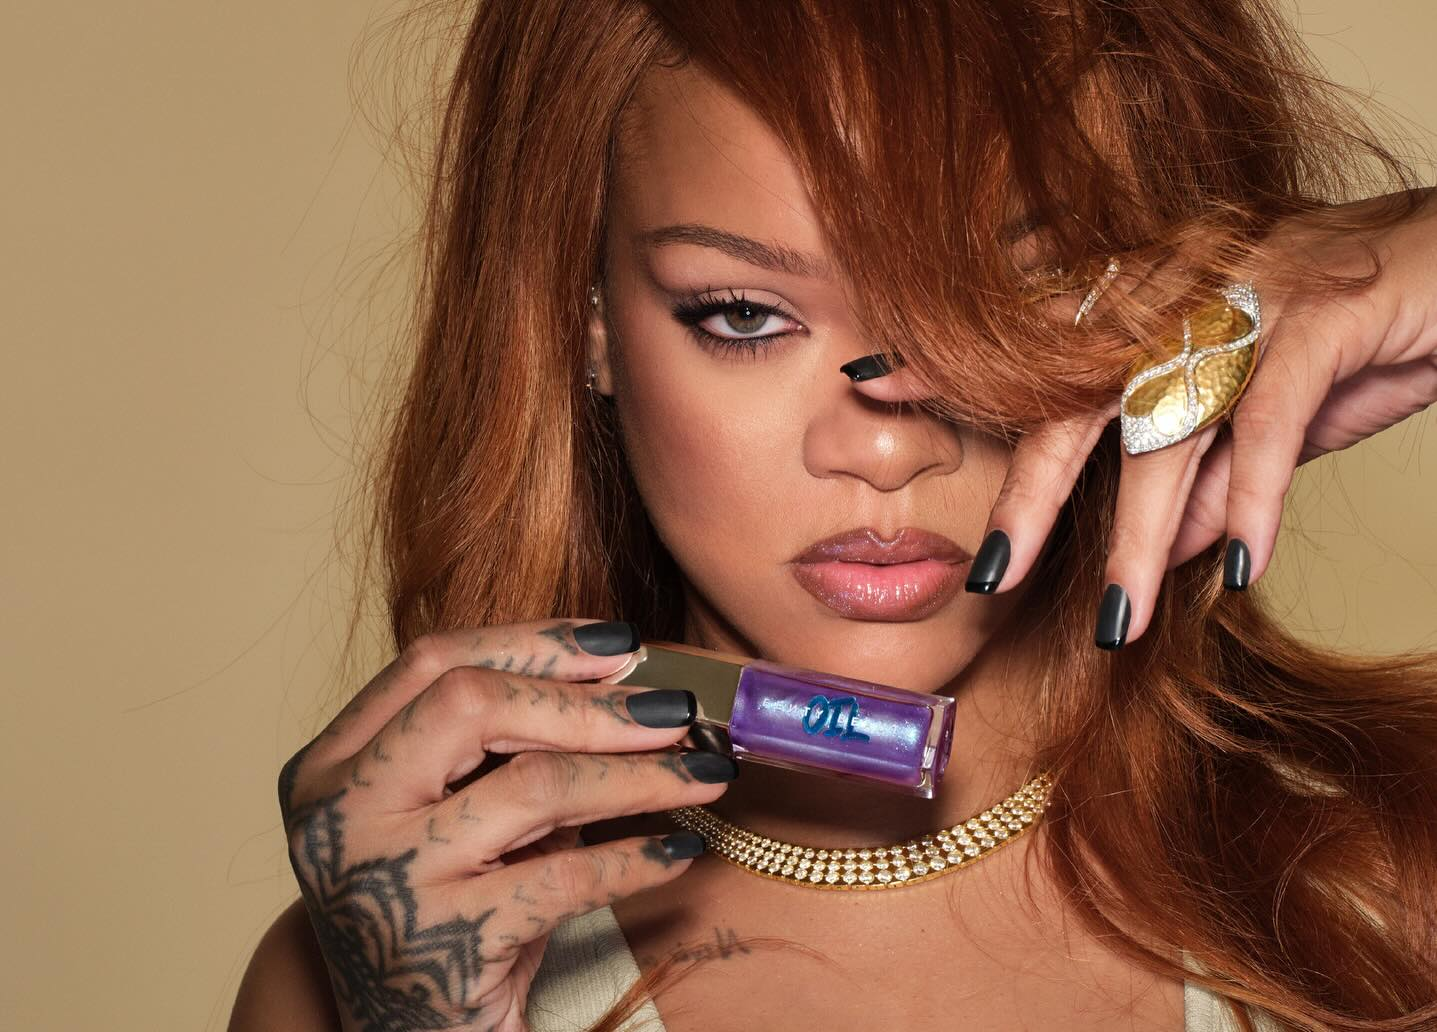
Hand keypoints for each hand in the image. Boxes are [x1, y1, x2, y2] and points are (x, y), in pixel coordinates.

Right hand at [277, 619, 734, 1031]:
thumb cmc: (440, 910)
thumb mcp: (448, 817)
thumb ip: (501, 750)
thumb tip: (628, 684)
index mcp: (331, 764)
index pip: (431, 663)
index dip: (533, 643)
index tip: (620, 644)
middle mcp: (340, 813)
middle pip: (472, 704)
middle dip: (589, 701)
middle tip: (673, 711)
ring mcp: (384, 879)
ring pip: (533, 787)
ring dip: (637, 775)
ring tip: (703, 772)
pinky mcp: (442, 945)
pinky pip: (565, 878)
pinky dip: (635, 859)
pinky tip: (678, 851)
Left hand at [845, 188, 1436, 647]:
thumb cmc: (1346, 330)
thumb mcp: (1257, 414)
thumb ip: (1205, 472)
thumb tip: (1162, 550)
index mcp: (1150, 291)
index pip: (1034, 341)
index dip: (952, 364)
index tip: (873, 390)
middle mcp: (1183, 283)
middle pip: (1081, 394)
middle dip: (1032, 492)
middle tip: (992, 577)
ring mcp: (1249, 292)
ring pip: (1169, 425)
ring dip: (1142, 535)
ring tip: (1120, 620)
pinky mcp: (1325, 310)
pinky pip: (1269, 420)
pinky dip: (1254, 499)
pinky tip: (1236, 569)